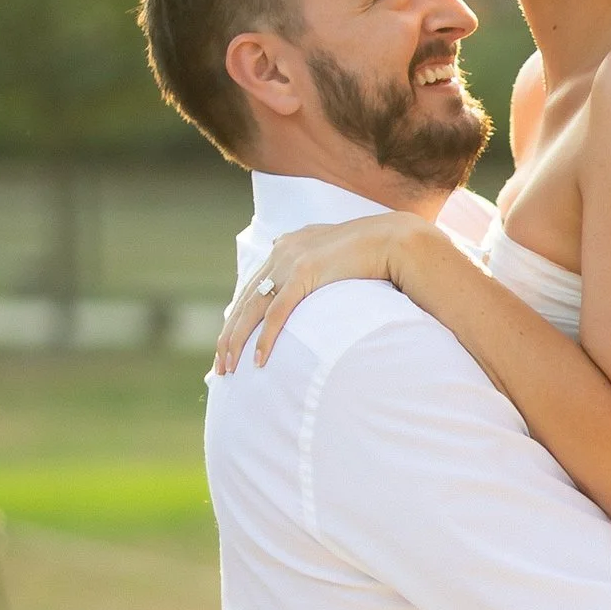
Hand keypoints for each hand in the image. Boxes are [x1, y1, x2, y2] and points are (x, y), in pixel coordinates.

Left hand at [213, 214, 422, 372]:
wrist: (391, 240)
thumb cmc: (369, 251)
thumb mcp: (331, 251)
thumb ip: (309, 256)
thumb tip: (292, 262)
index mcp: (285, 248)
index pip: (250, 289)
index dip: (237, 320)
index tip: (228, 346)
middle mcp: (281, 253)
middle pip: (243, 302)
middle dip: (228, 337)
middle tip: (219, 367)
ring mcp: (290, 262)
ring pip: (252, 309)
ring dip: (238, 343)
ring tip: (229, 369)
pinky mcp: (304, 274)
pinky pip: (277, 313)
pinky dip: (265, 338)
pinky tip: (258, 360)